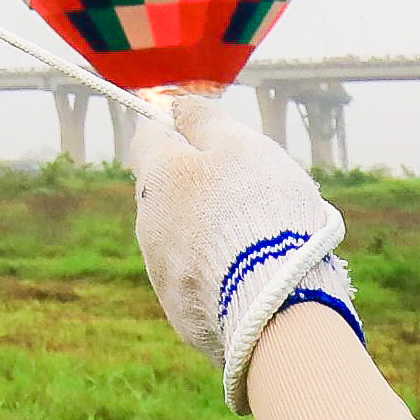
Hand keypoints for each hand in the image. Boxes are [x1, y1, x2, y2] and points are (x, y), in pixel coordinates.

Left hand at [132, 93, 359, 410]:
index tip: (214, 139)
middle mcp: (148, 225)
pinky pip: (200, 282)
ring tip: (264, 241)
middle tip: (254, 194)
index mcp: (157, 178)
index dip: (181, 132)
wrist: (271, 303)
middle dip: (203, 188)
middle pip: (170, 192)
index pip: (149, 138)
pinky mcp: (182, 313)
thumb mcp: (238, 145)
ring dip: (214, 233)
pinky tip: (257, 277)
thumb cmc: (259, 212)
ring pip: (184, 239)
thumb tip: (176, 106)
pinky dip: (223, 274)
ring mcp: (162, 273)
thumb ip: (203, 119)